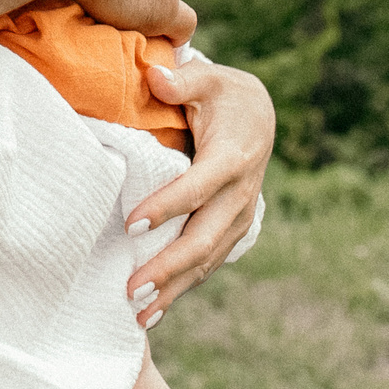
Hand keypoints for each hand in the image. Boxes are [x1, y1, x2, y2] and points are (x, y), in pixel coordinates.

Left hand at [122, 58, 274, 326]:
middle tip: (131, 288)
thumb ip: (181, 82)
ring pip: (207, 260)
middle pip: (203, 237)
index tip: (130, 224)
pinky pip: (208, 263)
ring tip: (139, 312)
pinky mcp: (232, 230)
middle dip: (168, 266)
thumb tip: (154, 76)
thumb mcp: (207, 80)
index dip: (166, 207)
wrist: (258, 116)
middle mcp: (240, 195)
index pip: (197, 188)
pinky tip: (155, 311)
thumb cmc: (223, 95)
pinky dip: (183, 288)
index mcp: (232, 158)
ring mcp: (239, 217)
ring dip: (174, 287)